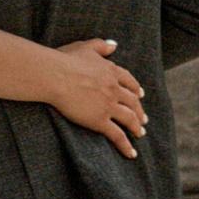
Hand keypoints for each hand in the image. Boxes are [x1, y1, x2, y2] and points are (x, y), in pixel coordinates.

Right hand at [43, 39, 146, 157]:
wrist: (55, 75)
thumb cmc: (64, 60)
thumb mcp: (85, 47)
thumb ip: (102, 45)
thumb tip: (115, 45)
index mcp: (111, 71)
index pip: (129, 82)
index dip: (136, 89)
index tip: (140, 95)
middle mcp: (114, 88)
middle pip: (132, 102)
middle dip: (139, 111)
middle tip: (143, 119)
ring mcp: (109, 105)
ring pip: (129, 119)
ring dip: (136, 127)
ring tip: (140, 134)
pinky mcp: (100, 120)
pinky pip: (117, 135)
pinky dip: (126, 145)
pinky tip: (131, 153)